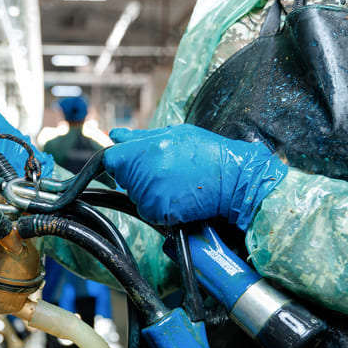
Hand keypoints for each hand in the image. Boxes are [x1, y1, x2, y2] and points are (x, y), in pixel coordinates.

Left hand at [103, 124, 286, 227]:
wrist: (235, 180)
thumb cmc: (209, 154)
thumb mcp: (176, 135)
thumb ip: (141, 137)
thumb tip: (114, 136)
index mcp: (148, 147)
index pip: (112, 159)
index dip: (119, 162)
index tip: (131, 164)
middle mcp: (147, 170)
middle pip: (123, 179)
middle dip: (137, 177)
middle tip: (166, 173)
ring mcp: (152, 193)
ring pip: (135, 197)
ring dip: (149, 193)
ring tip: (176, 185)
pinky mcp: (159, 212)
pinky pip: (148, 212)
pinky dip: (159, 209)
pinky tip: (177, 199)